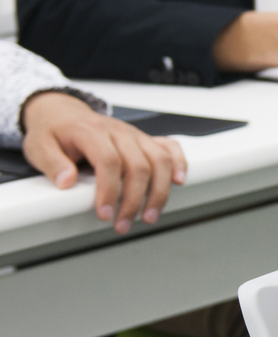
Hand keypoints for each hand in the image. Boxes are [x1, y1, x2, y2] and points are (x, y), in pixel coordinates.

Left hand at [21, 92, 185, 233]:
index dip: (109, 190)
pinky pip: (170, 148)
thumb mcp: (39, 146)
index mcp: (92, 132)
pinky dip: (179, 164)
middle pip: (138, 166)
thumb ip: (52, 163)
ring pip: (159, 160)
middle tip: (123, 223)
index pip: (108, 161)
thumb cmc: (54, 131)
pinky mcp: (144, 139)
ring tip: (149, 215)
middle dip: (134, 200)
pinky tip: (178, 181)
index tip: (105, 212)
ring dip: (159, 191)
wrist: (63, 113)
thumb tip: (66, 181)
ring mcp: (135, 135)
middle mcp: (119, 132)